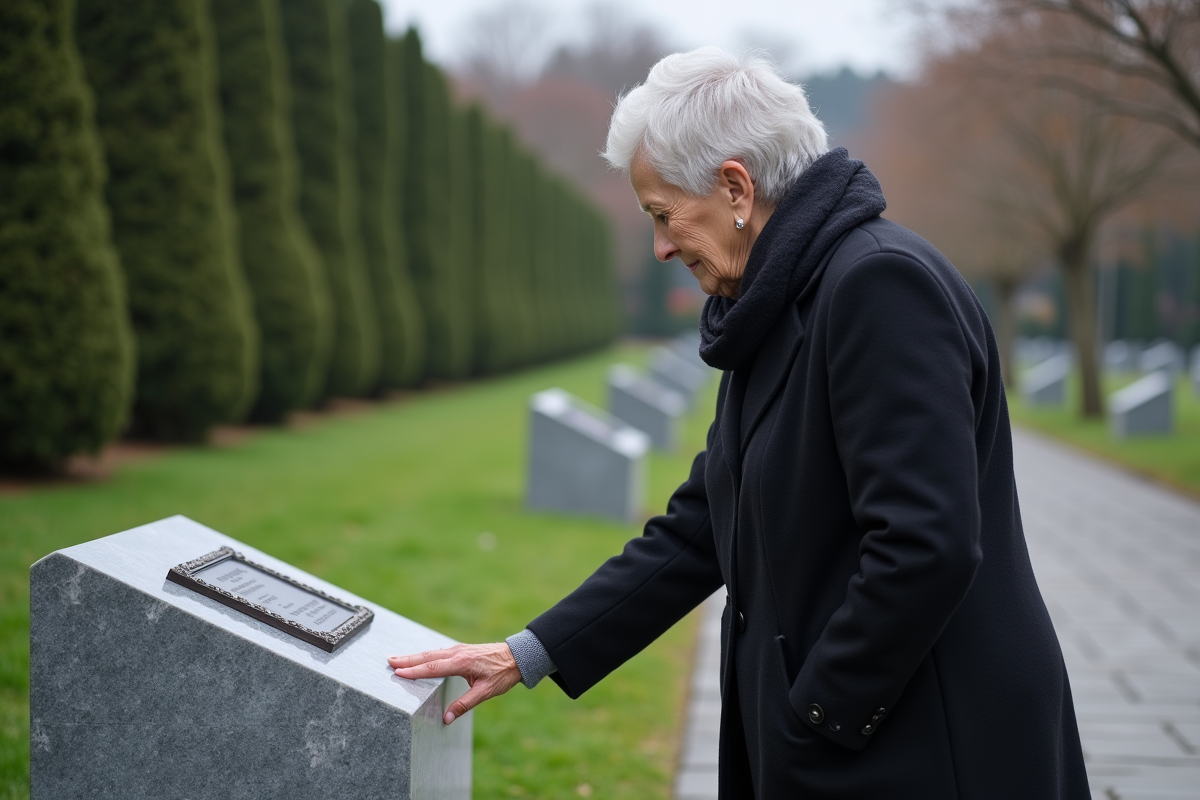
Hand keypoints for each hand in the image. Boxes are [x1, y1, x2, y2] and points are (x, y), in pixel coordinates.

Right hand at [387, 643, 522, 724]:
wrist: (517, 656)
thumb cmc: (502, 674)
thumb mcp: (486, 692)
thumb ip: (464, 705)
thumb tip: (446, 718)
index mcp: (462, 662)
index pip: (432, 667)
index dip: (414, 670)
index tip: (397, 672)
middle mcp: (457, 653)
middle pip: (427, 657)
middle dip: (407, 660)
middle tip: (389, 661)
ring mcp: (459, 650)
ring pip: (432, 653)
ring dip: (414, 656)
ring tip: (397, 659)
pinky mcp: (461, 650)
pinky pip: (438, 653)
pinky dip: (425, 655)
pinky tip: (419, 659)